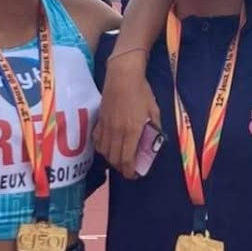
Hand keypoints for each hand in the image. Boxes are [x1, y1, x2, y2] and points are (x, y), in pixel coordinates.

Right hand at [95, 55, 161, 177]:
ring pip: (104, 152)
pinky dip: (102, 148)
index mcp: (132, 131)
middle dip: (121, 168)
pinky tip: (108, 147)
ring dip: (111, 159)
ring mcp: (105, 126)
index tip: (134, 175)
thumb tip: (154, 142)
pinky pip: (97, 140)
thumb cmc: (141, 91)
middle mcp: (116, 132)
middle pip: (114, 159)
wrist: (122, 75)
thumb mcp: (154, 110)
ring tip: (119, 159)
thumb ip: (154, 128)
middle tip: (128, 168)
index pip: (127, 159)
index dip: (130, 171)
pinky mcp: (99, 120)